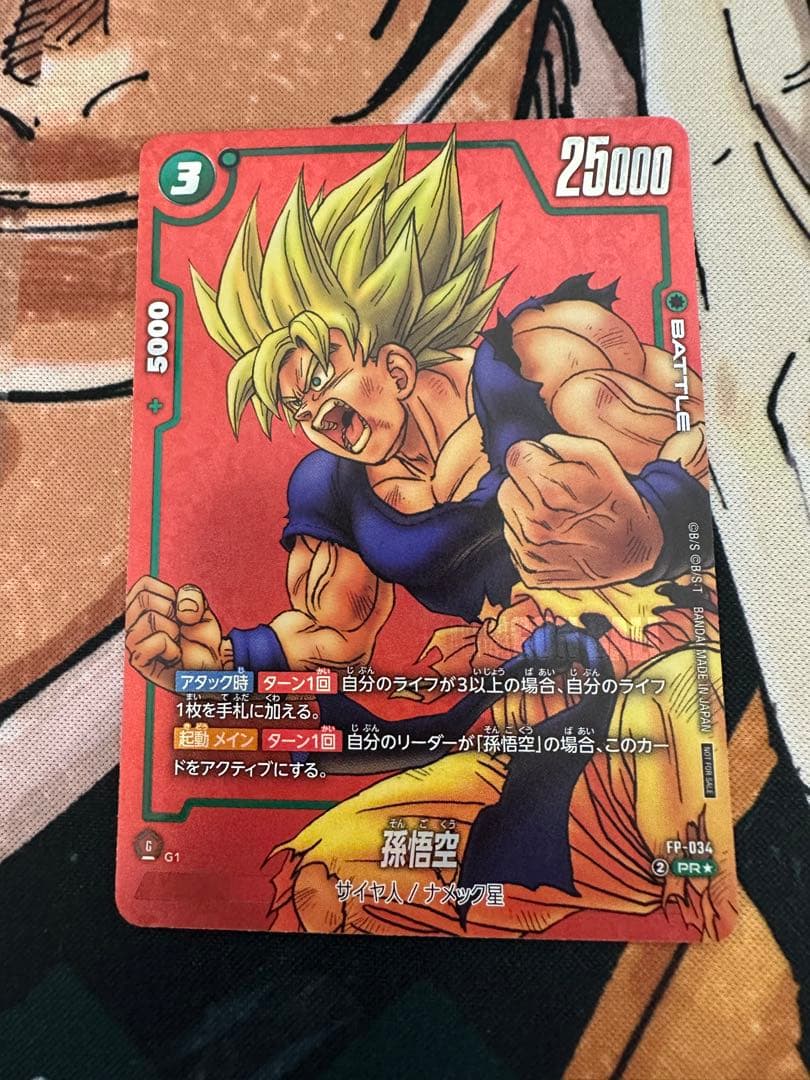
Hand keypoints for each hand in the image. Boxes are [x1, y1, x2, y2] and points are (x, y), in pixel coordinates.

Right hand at [125, 577, 227, 691]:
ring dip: (173, 631)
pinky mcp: (138, 661)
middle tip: (179, 629)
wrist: (211, 667)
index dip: (168, 593)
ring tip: (176, 643)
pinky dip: (172, 649)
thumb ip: (192, 596)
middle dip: (172, 612)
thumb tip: (182, 610)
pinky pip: (156, 641)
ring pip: (150, 618)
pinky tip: (174, 656)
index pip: (144, 584)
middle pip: (144, 599)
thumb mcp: (202, 609)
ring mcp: (132, 642)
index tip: (178, 610)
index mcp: (142, 607)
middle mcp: (132, 623)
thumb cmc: (200, 639)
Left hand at [497, 435, 662, 588]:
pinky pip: (514, 542)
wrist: (633, 549)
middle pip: (507, 487)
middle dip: (527, 485)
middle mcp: (536, 523)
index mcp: (551, 490)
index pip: (515, 457)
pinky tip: (556, 537)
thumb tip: (528, 449)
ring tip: (558, 516)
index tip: (547, 466)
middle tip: (556, 494)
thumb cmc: (615, 498)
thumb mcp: (598, 456)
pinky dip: (529, 537)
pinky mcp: (530, 571)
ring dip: (527, 511)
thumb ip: (557, 443)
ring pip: (509, 515)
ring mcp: (532, 551)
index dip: (533, 457)